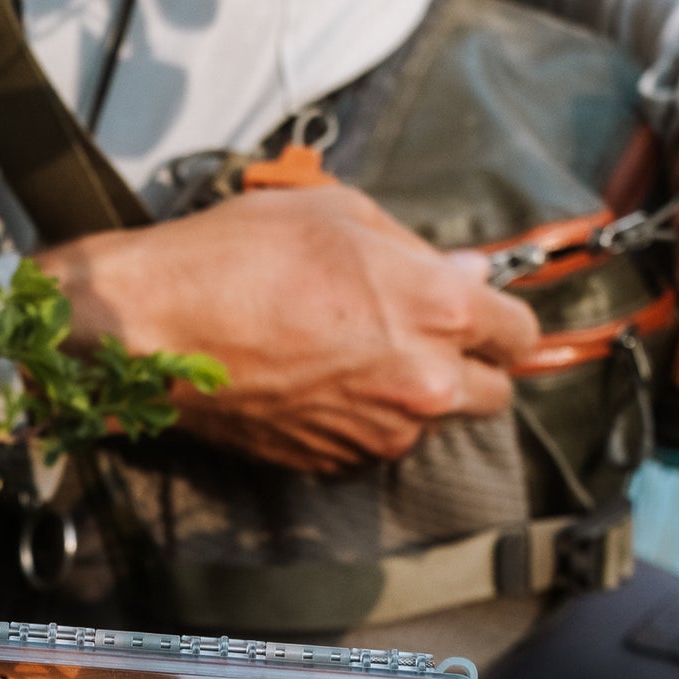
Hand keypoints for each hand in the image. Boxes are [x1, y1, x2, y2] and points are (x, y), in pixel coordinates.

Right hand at [42, 185, 540, 474]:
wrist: (158, 329)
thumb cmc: (239, 257)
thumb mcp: (339, 215)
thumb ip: (416, 250)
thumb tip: (463, 269)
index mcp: (440, 311)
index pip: (520, 333)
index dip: (502, 320)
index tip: (482, 314)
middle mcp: (423, 383)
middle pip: (494, 395)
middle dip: (471, 367)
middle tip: (423, 339)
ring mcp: (378, 432)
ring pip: (427, 423)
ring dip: (409, 397)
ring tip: (351, 357)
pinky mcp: (333, 464)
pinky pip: (371, 445)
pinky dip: (358, 422)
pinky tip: (316, 384)